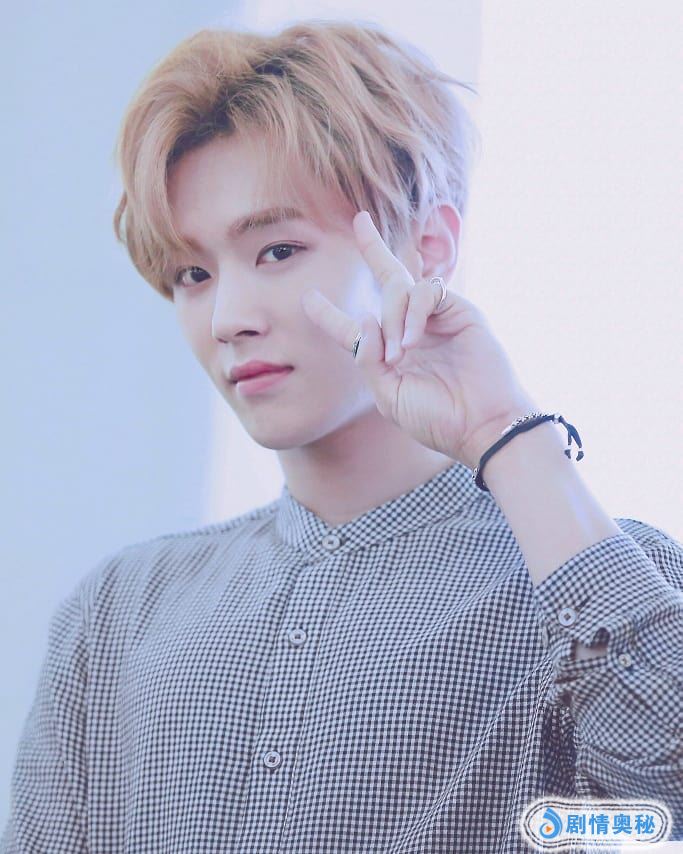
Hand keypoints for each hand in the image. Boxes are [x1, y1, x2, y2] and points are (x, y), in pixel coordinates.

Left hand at [300, 210, 537, 468]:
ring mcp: (437, 318)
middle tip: (360, 221)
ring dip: (392, 318)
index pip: (354, 328)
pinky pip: (426, 293)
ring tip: (400, 353)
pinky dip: (412, 314)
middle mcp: (412, 330)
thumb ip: (368, 359)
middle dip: (373, 248)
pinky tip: (411, 342)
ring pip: (401, 288)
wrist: (481, 426)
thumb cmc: (436, 419)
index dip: (329, 315)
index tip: (308, 299)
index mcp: (390, 355)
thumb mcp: (388, 396)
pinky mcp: (460, 312)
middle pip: (389, 279)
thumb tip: (365, 316)